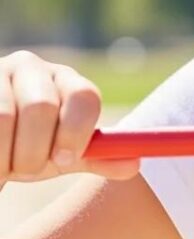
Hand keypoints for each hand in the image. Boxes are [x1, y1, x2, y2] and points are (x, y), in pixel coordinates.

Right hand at [0, 50, 140, 191]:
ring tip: (4, 166)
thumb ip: (96, 157)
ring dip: (5, 156)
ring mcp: (0, 72)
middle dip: (34, 151)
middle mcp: (34, 68)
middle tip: (27, 169)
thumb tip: (135, 164)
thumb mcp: (62, 153)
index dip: (77, 132)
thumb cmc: (28, 146)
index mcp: (67, 82)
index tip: (65, 161)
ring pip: (4, 118)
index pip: (85, 97)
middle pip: (42, 106)